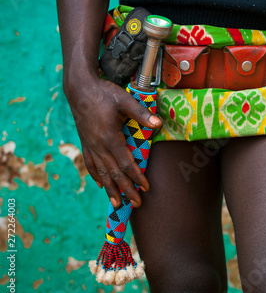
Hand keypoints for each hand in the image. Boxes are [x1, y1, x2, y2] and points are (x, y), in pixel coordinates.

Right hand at [65, 74, 161, 207]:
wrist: (79, 88)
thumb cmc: (104, 93)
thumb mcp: (125, 100)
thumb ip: (141, 113)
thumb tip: (158, 123)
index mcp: (109, 137)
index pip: (125, 163)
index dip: (136, 177)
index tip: (146, 188)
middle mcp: (98, 145)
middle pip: (114, 173)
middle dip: (126, 190)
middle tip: (136, 204)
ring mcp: (90, 145)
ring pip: (101, 172)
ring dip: (110, 189)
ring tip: (117, 204)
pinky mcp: (85, 142)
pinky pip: (91, 164)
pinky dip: (96, 176)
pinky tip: (101, 185)